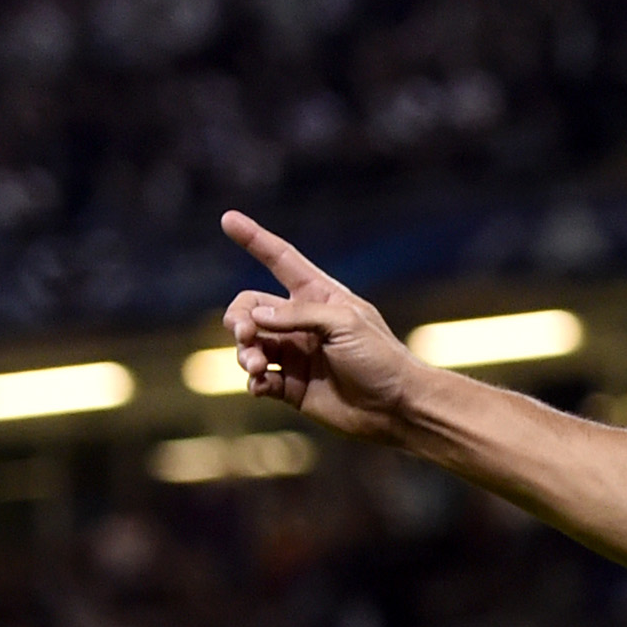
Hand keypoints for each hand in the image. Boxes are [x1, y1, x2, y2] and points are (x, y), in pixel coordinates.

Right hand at [220, 212, 429, 444]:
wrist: (398, 408)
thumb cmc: (381, 359)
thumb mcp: (345, 324)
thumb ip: (299, 314)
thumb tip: (255, 317)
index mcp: (319, 297)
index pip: (281, 260)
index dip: (255, 240)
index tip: (228, 219)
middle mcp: (303, 323)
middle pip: (252, 308)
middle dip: (240, 318)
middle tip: (245, 334)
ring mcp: (296, 355)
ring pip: (250, 345)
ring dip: (245, 353)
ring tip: (256, 366)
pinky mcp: (293, 387)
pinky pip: (260, 380)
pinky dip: (254, 382)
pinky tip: (261, 386)